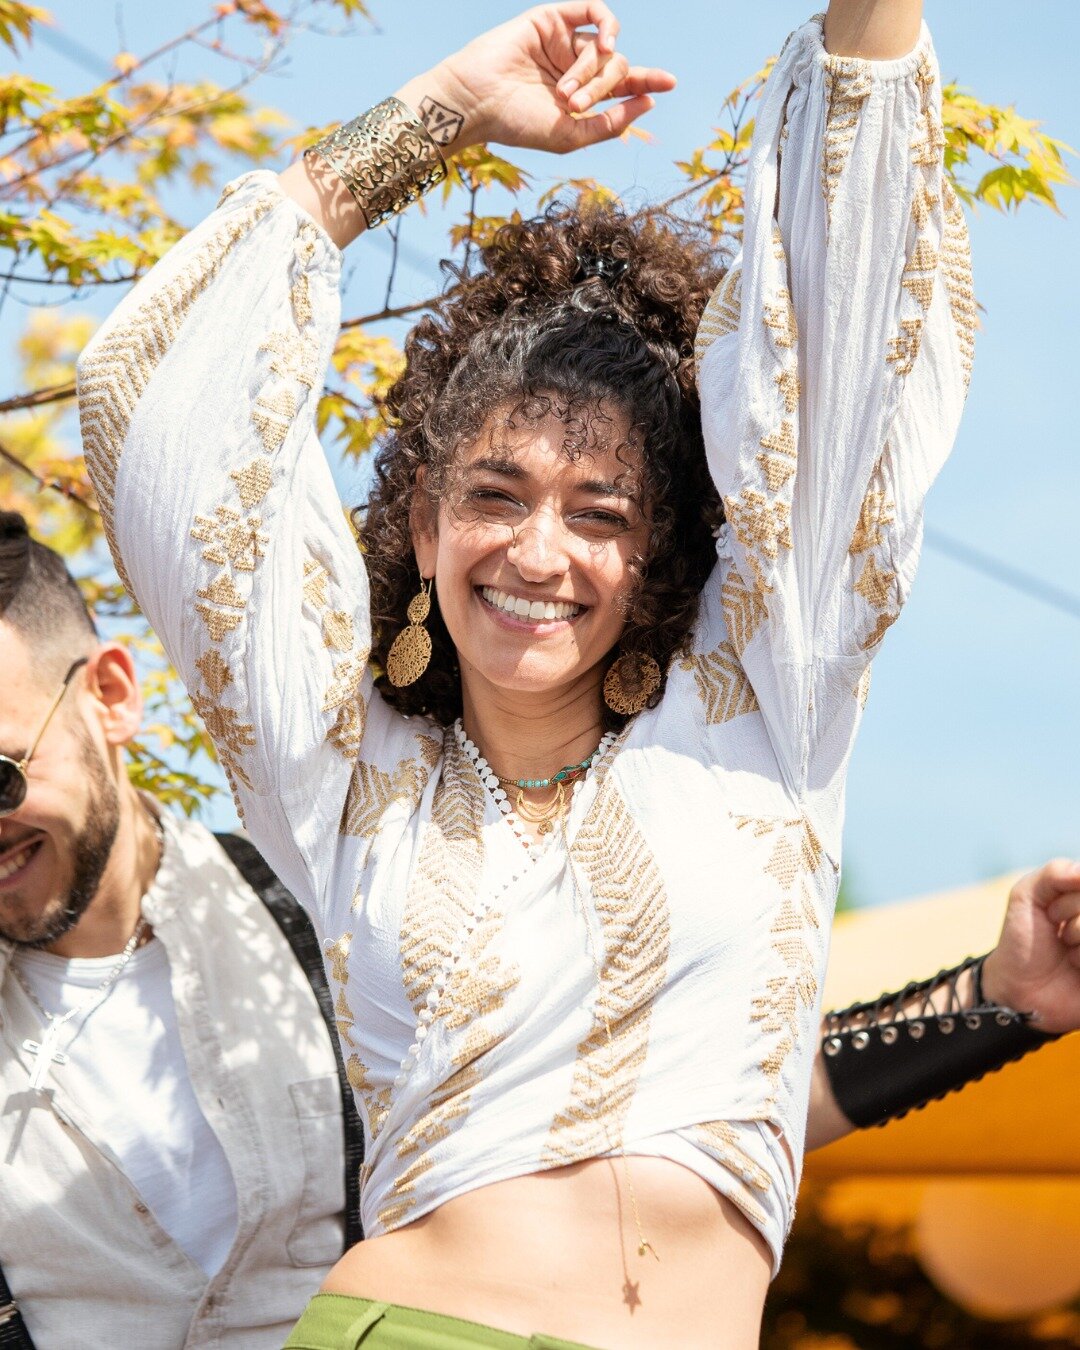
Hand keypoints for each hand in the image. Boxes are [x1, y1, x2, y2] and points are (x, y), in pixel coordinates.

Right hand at [397, 3, 674, 155]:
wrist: (478, 101)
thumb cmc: (517, 125)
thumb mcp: (571, 136)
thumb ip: (610, 123)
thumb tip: (648, 102)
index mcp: (581, 98)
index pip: (623, 86)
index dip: (647, 82)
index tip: (670, 83)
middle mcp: (575, 68)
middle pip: (615, 69)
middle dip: (602, 88)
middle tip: (573, 103)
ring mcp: (564, 42)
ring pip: (602, 49)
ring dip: (591, 72)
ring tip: (565, 91)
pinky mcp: (553, 19)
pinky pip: (593, 9)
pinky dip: (607, 24)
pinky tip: (604, 43)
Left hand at [981, 859, 1079, 1034]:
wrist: (1017, 986)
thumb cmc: (1023, 937)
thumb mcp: (1027, 894)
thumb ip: (1056, 871)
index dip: (1066, 896)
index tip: (1050, 911)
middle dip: (1068, 912)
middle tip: (1056, 931)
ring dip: (1077, 936)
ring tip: (1066, 948)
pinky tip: (1076, 964)